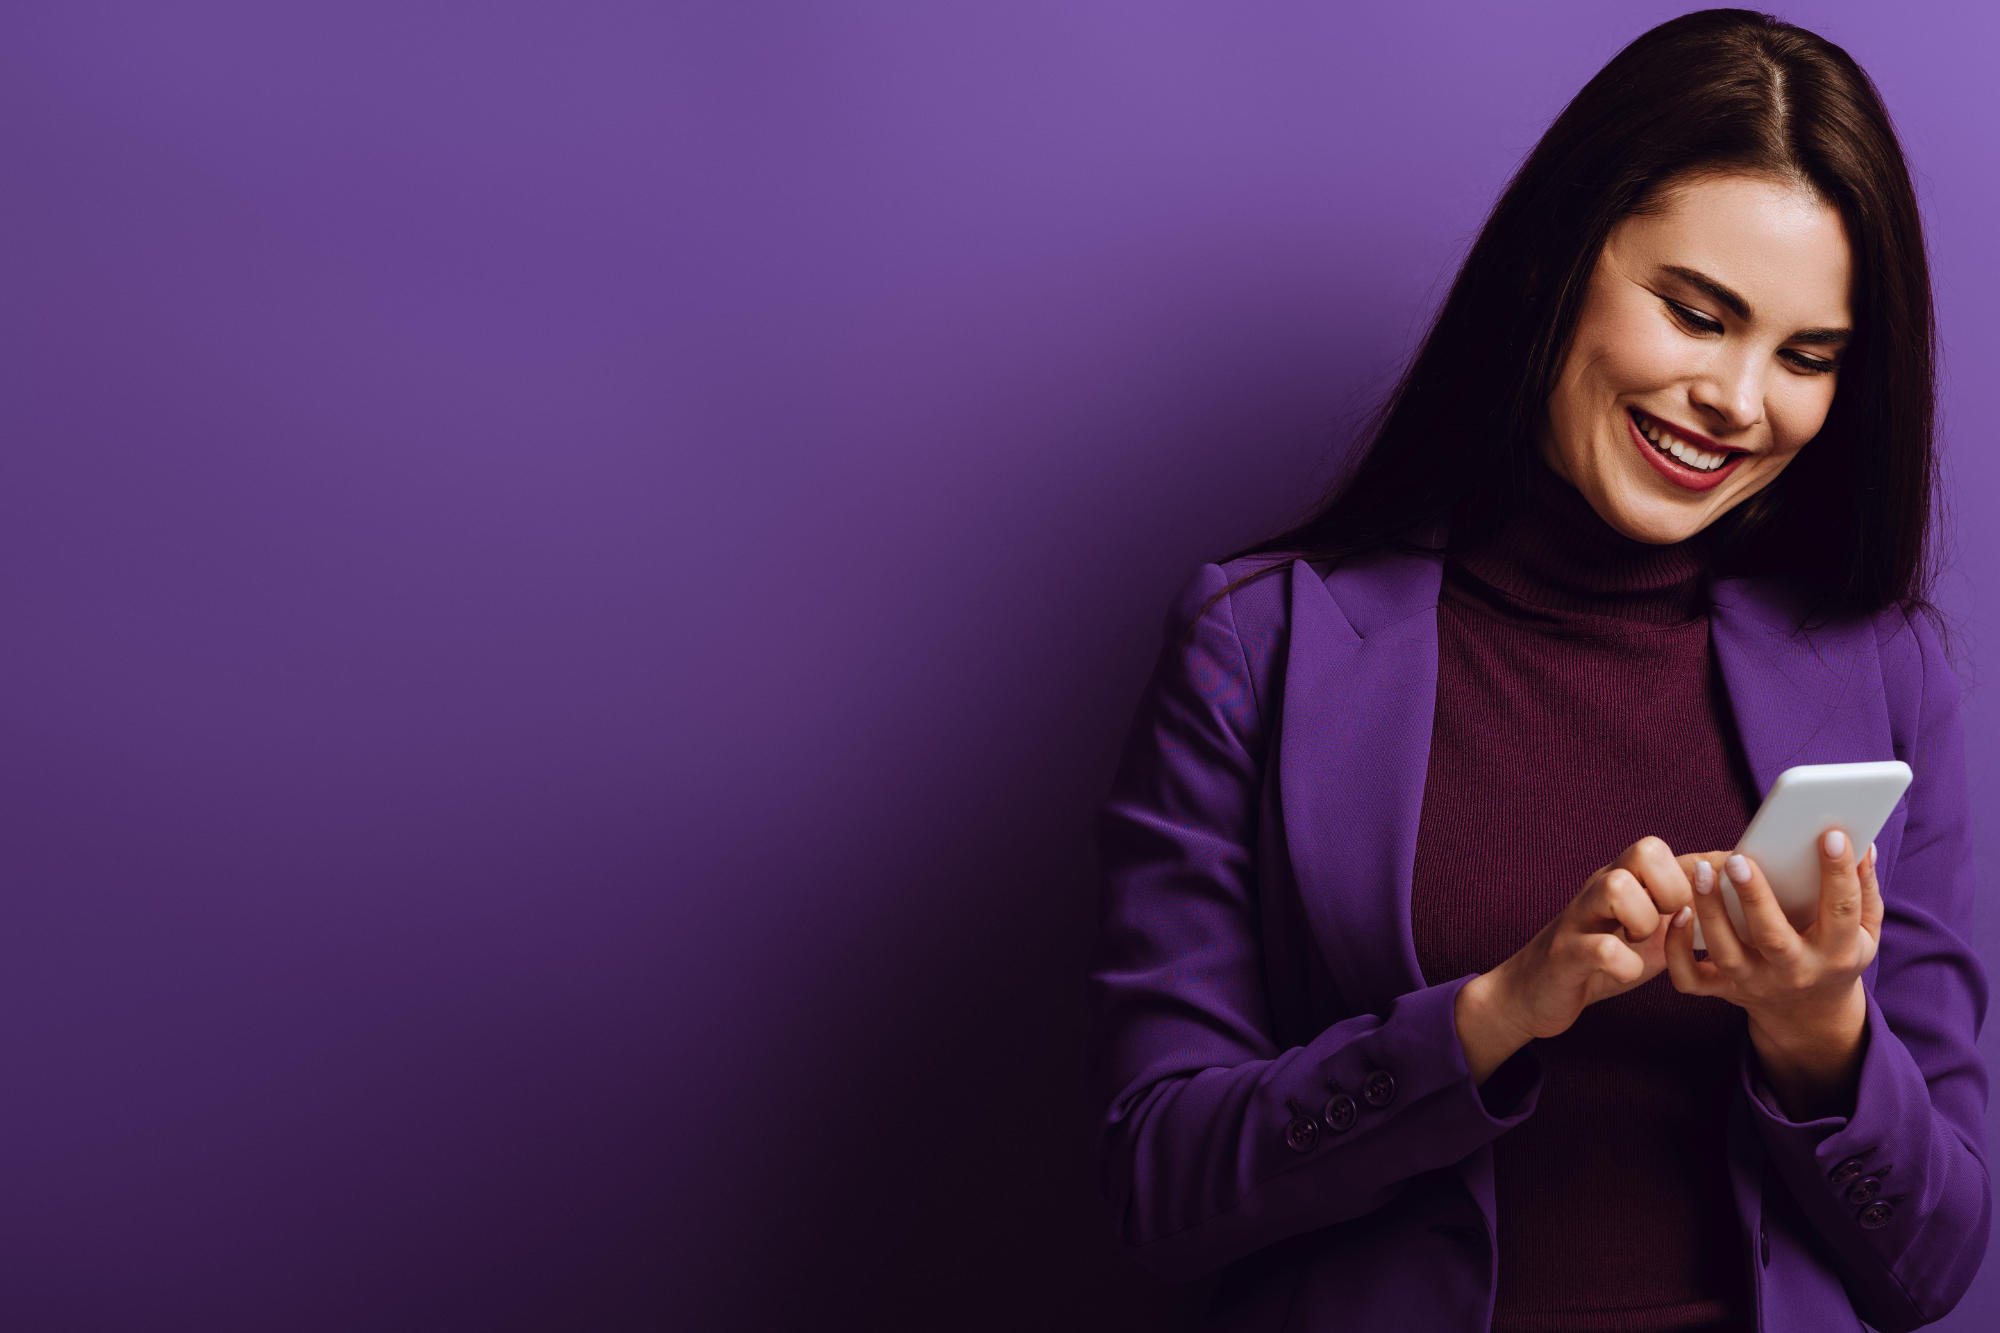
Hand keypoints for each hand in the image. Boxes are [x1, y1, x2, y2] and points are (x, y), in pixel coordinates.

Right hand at [1486, 836, 1697, 1041]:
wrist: (1535, 991)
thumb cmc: (1599, 958)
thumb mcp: (1645, 930)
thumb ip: (1679, 911)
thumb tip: (1733, 901)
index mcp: (1623, 880)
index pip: (1665, 848)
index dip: (1702, 868)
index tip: (1717, 896)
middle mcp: (1600, 889)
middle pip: (1645, 849)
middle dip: (1671, 888)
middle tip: (1669, 921)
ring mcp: (1579, 918)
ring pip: (1616, 886)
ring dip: (1643, 920)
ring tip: (1640, 943)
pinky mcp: (1565, 954)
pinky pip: (1602, 949)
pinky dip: (1624, 965)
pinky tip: (1625, 972)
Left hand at [1663, 828, 1879, 1030]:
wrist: (1809, 1016)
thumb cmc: (1836, 955)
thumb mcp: (1864, 931)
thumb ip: (1864, 889)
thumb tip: (1863, 845)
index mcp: (1837, 953)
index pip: (1841, 911)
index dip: (1838, 873)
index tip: (1830, 835)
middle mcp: (1795, 971)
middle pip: (1773, 937)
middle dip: (1755, 897)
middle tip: (1740, 859)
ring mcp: (1756, 983)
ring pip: (1727, 953)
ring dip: (1711, 912)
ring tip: (1702, 871)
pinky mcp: (1723, 990)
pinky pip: (1691, 978)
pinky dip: (1678, 949)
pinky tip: (1679, 913)